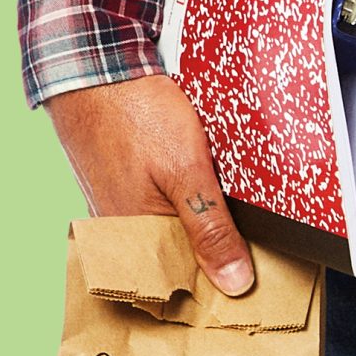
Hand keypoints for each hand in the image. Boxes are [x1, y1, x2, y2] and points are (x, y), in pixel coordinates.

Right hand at [44, 72, 255, 295]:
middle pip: (180, 260)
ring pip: (173, 232)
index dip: (222, 282)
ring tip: (236, 216)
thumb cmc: (134, 115)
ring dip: (202, 226)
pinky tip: (205, 189)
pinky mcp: (126, 185)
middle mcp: (124, 232)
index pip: (184, 286)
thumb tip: (234, 282)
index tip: (259, 279)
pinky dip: (185, 203)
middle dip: (215, 255)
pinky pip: (163, 208)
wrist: (95, 70)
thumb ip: (210, 227)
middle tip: (256, 247)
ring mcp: (122, 207)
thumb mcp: (186, 171)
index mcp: (135, 240)